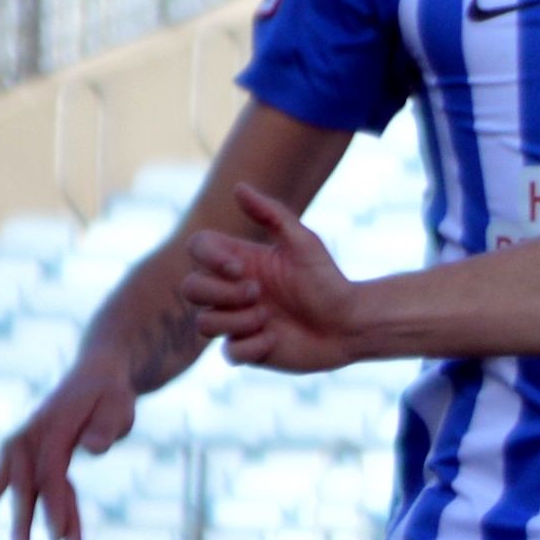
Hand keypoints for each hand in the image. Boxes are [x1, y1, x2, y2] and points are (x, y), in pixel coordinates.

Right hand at [0, 356, 134, 539]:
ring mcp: (30, 442)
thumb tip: (92, 448)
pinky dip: (31, 505)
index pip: (50, 471)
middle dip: (23, 514)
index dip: (53, 504)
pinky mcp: (35, 451)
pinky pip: (35, 482)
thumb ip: (106, 427)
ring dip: (18, 513)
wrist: (98, 374)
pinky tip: (8, 527)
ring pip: (20, 481)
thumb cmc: (111, 392)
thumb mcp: (118, 404)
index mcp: (53, 425)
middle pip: (24, 478)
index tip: (57, 537)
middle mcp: (33, 434)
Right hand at [182, 187, 363, 372]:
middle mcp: (231, 290)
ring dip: (237, 321)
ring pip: (203, 324)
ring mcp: (236, 321)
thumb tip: (238, 187)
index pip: (197, 249)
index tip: (239, 267)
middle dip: (220, 293)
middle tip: (258, 294)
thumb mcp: (304, 243)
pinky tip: (277, 339)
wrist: (350, 325)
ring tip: (269, 318)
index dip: (208, 258)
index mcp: (239, 260)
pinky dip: (253, 346)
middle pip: (190, 289)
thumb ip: (272, 214)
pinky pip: (229, 352)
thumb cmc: (327, 280)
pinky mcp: (247, 350)